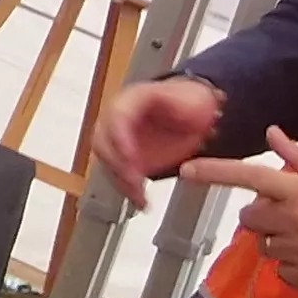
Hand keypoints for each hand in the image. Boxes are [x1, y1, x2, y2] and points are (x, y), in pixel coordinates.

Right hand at [91, 77, 222, 210]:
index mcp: (134, 99)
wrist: (192, 113)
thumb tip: (176, 111)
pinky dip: (127, 188)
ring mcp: (118, 136)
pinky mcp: (123, 156)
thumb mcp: (193, 98)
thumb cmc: (190, 104)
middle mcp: (119, 117)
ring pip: (107, 160)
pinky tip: (140, 199)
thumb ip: (181, 106)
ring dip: (121, 180)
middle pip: (104, 140)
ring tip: (140, 196)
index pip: (117, 115)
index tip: (129, 158)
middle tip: (135, 181)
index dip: (119, 138)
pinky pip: (116, 173)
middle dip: (118, 165)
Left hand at [183, 128, 297, 297]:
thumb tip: (272, 134)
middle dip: (262, 217)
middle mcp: (294, 221)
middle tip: (294, 216)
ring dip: (279, 243)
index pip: (250, 177)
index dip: (215, 173)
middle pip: (250, 219)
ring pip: (265, 247)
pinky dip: (294, 268)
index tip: (186, 170)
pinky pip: (282, 273)